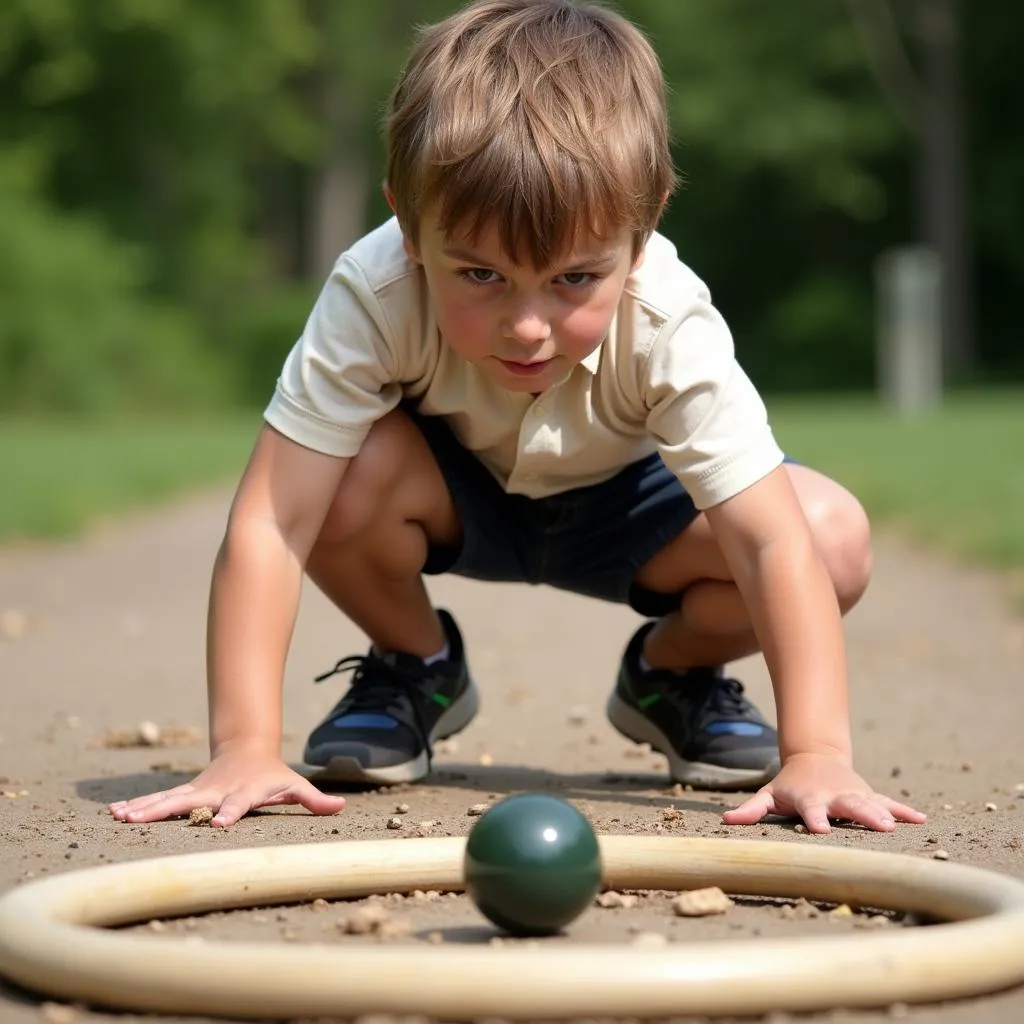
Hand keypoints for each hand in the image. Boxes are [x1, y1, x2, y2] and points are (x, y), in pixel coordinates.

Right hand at [108, 749, 345, 826]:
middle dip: (167, 811)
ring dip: (144, 808)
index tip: (220, 823)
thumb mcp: (295, 785)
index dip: (230, 812)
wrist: (249, 750)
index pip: (238, 804)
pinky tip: (116, 814)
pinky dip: (139, 806)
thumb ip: (315, 798)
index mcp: (244, 792)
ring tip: (120, 817)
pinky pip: (160, 800)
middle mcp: (217, 791)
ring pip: (169, 800)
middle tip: (142, 822)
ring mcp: (198, 791)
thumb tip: (342, 807)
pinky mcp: (186, 792)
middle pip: (191, 802)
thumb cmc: (274, 775)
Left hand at [721, 752, 926, 833]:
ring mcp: (853, 794)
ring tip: (898, 826)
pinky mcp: (868, 795)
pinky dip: (903, 810)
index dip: (815, 819)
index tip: (821, 830)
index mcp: (808, 797)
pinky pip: (888, 802)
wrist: (815, 758)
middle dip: (862, 815)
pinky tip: (921, 820)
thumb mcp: (768, 794)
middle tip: (879, 828)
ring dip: (885, 813)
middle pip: (848, 806)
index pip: (810, 809)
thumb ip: (751, 809)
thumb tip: (726, 820)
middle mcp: (833, 796)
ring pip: (871, 803)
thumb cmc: (789, 785)